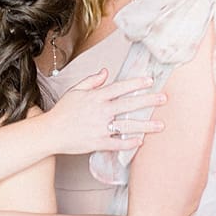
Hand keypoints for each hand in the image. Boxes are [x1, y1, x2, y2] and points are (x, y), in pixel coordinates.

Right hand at [46, 71, 165, 153]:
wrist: (51, 132)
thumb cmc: (62, 111)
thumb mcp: (75, 91)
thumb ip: (92, 81)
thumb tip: (106, 72)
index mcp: (96, 97)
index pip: (120, 88)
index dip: (136, 83)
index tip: (150, 81)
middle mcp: (101, 111)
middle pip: (129, 104)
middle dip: (148, 101)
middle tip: (164, 98)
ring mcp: (101, 128)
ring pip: (127, 126)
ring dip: (145, 125)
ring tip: (160, 125)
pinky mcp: (98, 143)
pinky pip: (118, 144)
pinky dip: (129, 143)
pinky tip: (140, 141)